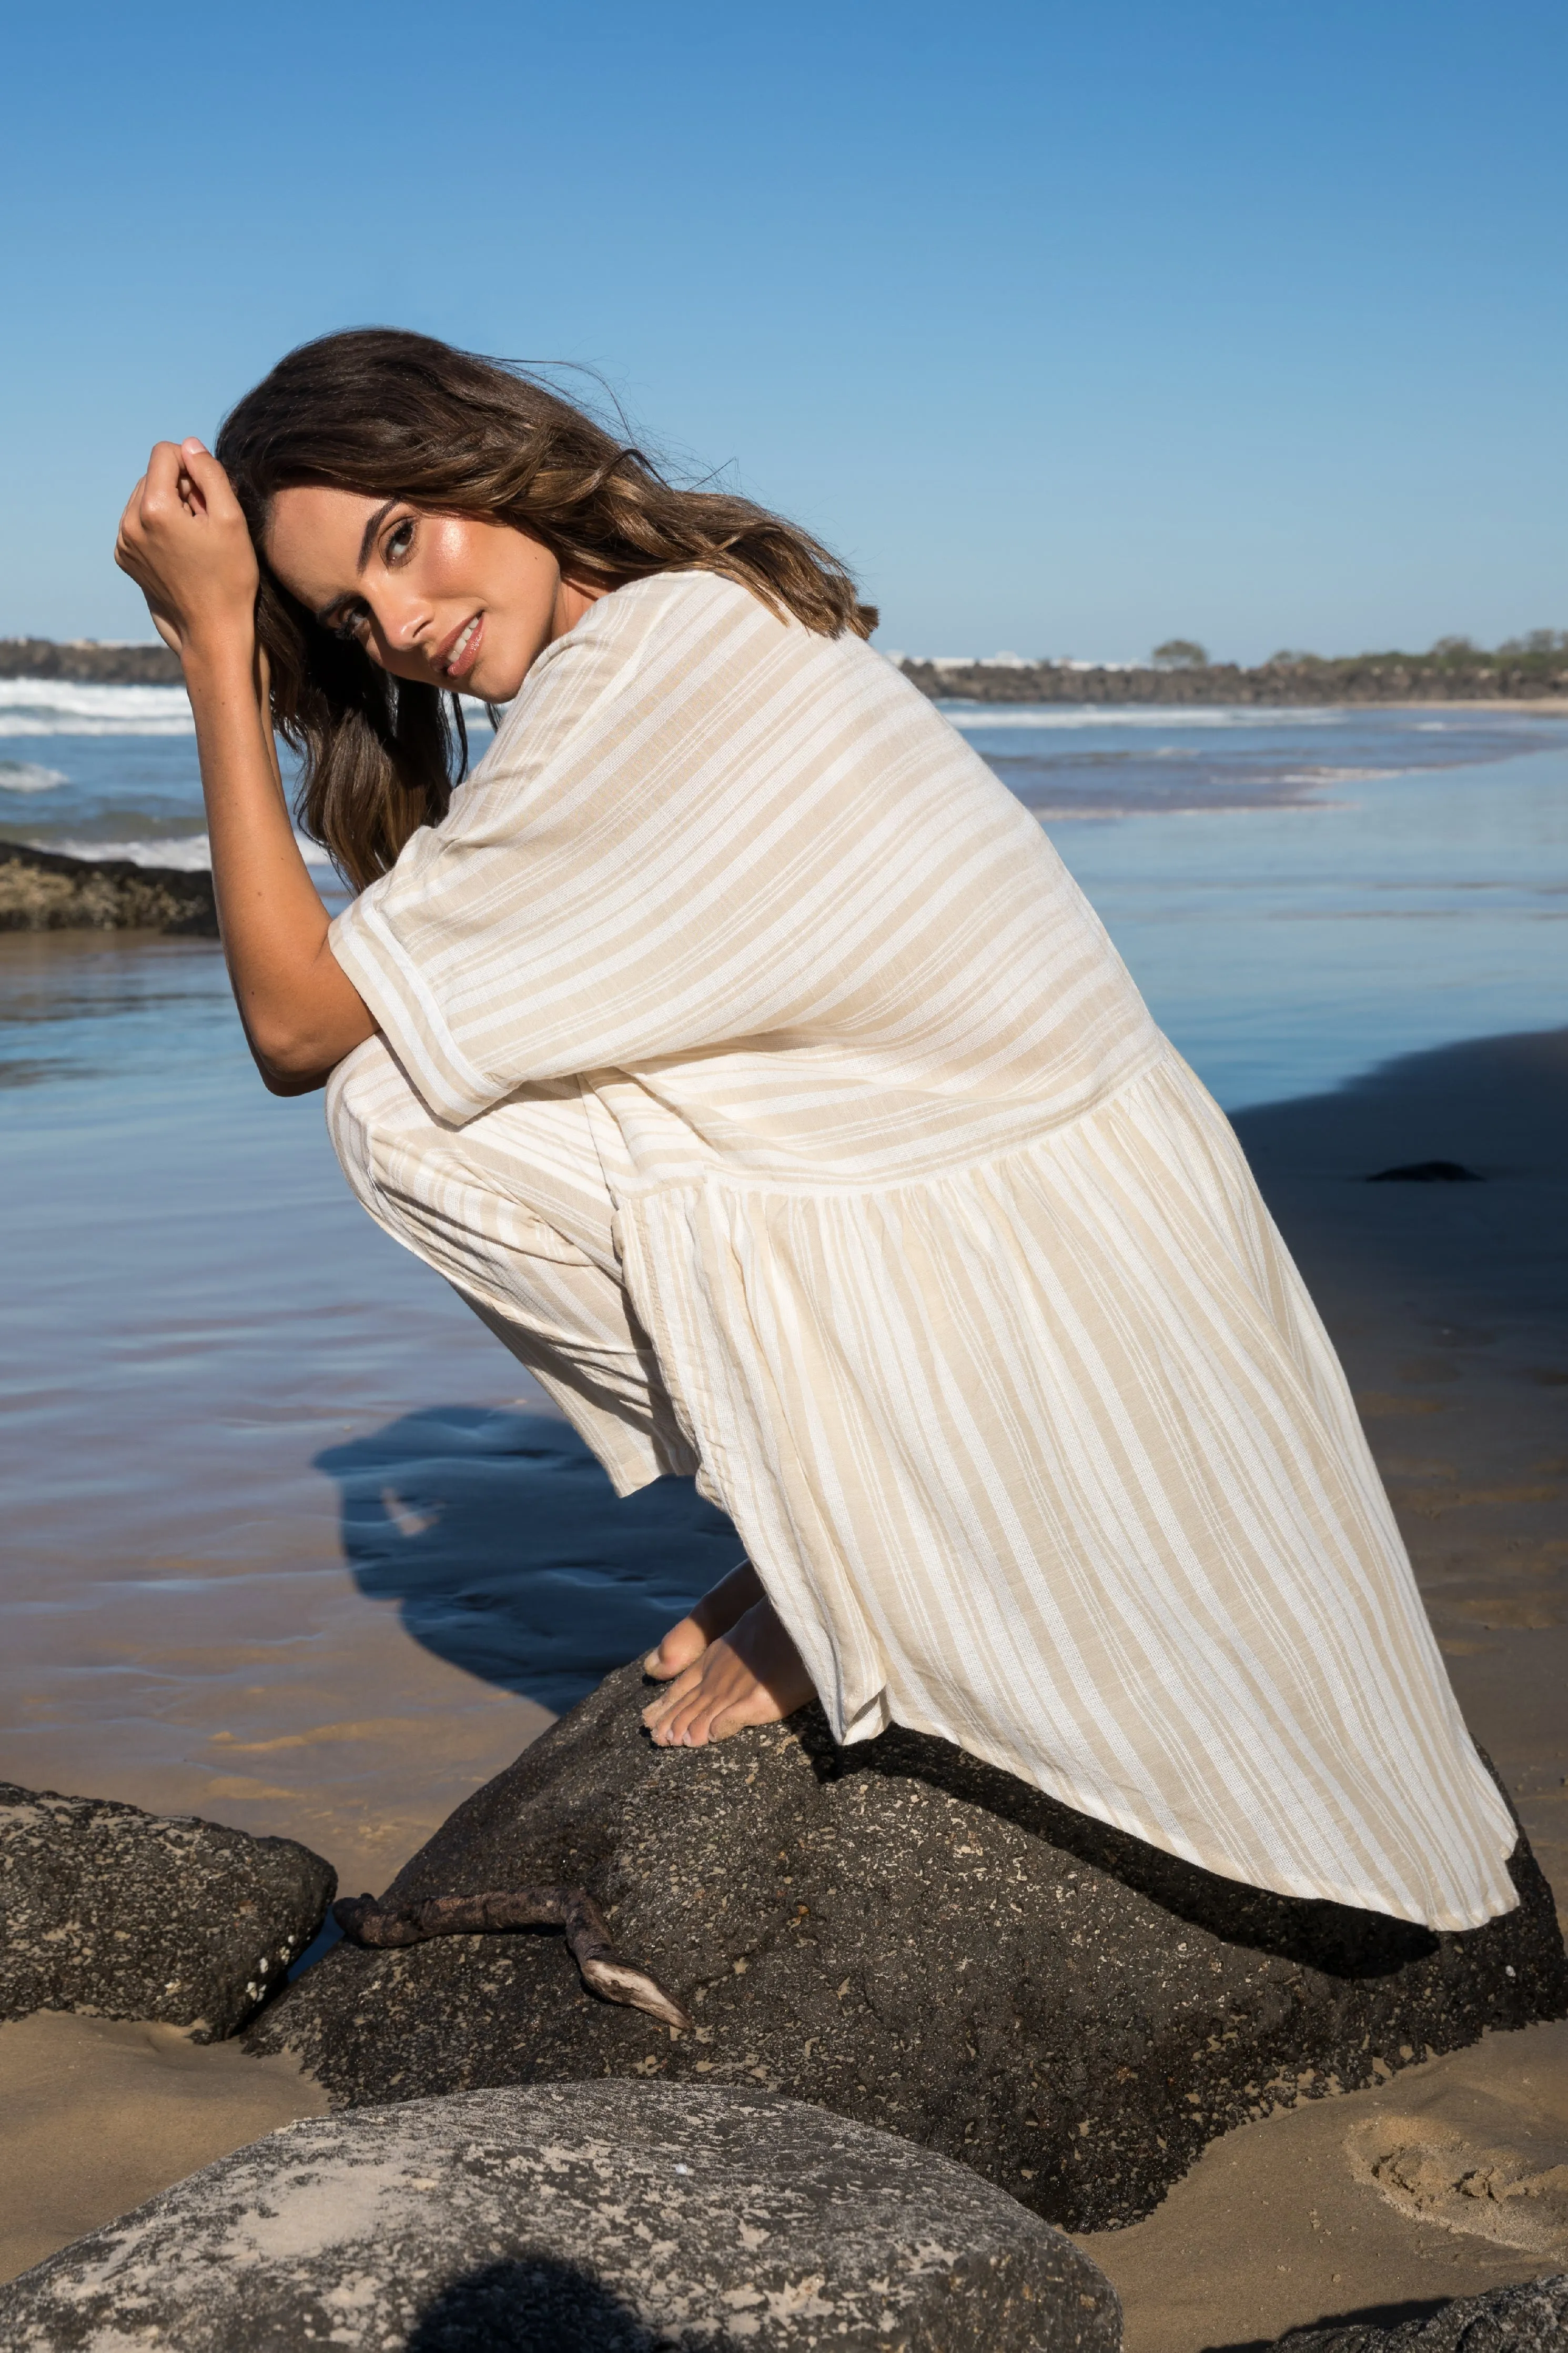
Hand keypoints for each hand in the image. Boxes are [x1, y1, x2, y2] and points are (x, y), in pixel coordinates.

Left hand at [115, 439, 259, 663]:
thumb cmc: (230, 578)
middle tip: (204, 520)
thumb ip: (210, 473)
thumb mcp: (231, 519)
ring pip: (143, 497)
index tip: (209, 494)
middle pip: (152, 474)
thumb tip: (190, 445)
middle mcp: (130, 523)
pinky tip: (180, 549)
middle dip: (179, 486)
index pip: (165, 453)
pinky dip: (158, 525)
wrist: (212, 630)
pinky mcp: (124, 557)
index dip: (192, 464)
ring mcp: (123, 542)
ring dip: (169, 505)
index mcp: (154, 510)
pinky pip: (138, 521)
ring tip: (193, 537)